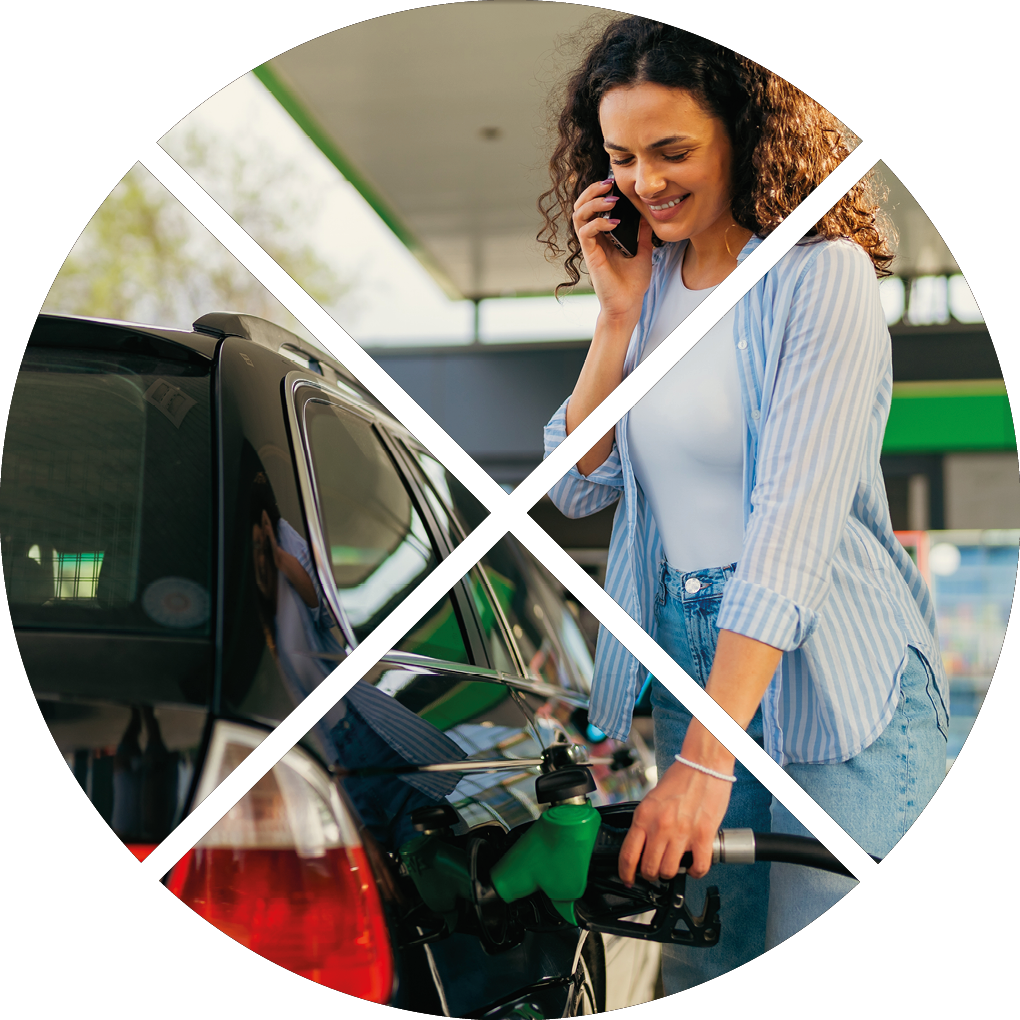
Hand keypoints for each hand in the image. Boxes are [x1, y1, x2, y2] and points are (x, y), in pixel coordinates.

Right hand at [571, 178, 653, 325]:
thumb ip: (642, 232)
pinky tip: (615, 223)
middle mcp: (594, 238)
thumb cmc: (633, 282)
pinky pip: (586, 232)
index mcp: (604, 235)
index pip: (593, 206)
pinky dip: (598, 223)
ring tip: (611, 200)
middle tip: (608, 183)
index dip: (599, 191)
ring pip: (579, 215)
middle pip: (581, 205)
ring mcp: (591, 246)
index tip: (614, 183)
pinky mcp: (590, 255)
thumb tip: (648, 213)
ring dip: (593, 203)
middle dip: (592, 190)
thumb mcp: (643, 251)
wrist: (628, 304)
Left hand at [618, 753, 732, 884]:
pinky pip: (698, 867)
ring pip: (670, 871)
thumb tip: (641, 846)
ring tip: (674, 865)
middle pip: (649, 868)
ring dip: (671, 873)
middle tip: (655, 871)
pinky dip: (695, 872)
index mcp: (644, 816)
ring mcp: (682, 833)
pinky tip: (694, 866)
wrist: (704, 765)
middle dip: (650, 874)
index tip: (628, 879)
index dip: (626, 873)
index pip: (628, 855)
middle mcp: (660, 826)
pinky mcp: (703, 836)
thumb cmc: (680, 779)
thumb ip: (645, 822)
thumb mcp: (652, 799)